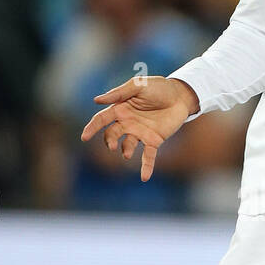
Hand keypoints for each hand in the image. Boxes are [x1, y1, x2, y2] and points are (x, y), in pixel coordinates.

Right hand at [80, 76, 198, 181]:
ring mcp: (140, 133)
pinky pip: (148, 156)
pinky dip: (146, 167)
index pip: (101, 119)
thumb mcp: (138, 86)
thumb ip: (119, 93)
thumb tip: (96, 100)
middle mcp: (127, 122)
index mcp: (120, 109)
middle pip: (111, 134)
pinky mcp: (154, 140)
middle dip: (109, 141)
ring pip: (127, 146)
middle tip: (111, 146)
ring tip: (127, 154)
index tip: (84, 137)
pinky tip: (144, 178)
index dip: (91, 128)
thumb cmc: (158, 87)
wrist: (181, 95)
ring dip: (125, 151)